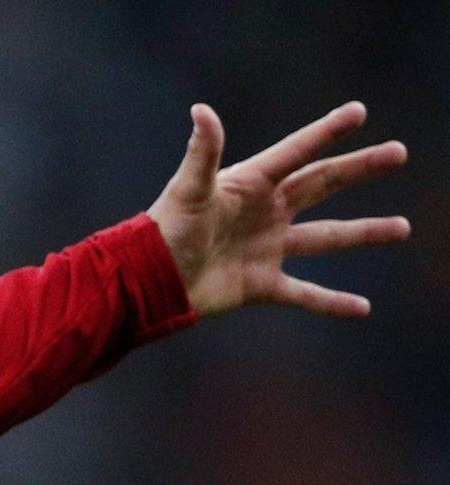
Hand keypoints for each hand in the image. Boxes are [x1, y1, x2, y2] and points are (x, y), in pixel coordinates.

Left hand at [148, 101, 408, 318]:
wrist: (147, 282)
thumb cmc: (164, 231)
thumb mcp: (187, 190)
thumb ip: (202, 152)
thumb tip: (202, 110)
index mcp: (251, 184)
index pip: (297, 152)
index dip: (325, 132)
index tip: (358, 112)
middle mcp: (265, 212)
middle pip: (322, 184)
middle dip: (359, 168)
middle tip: (397, 153)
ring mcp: (267, 248)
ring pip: (326, 237)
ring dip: (364, 232)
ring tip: (402, 227)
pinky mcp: (261, 285)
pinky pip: (304, 294)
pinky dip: (332, 302)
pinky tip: (363, 308)